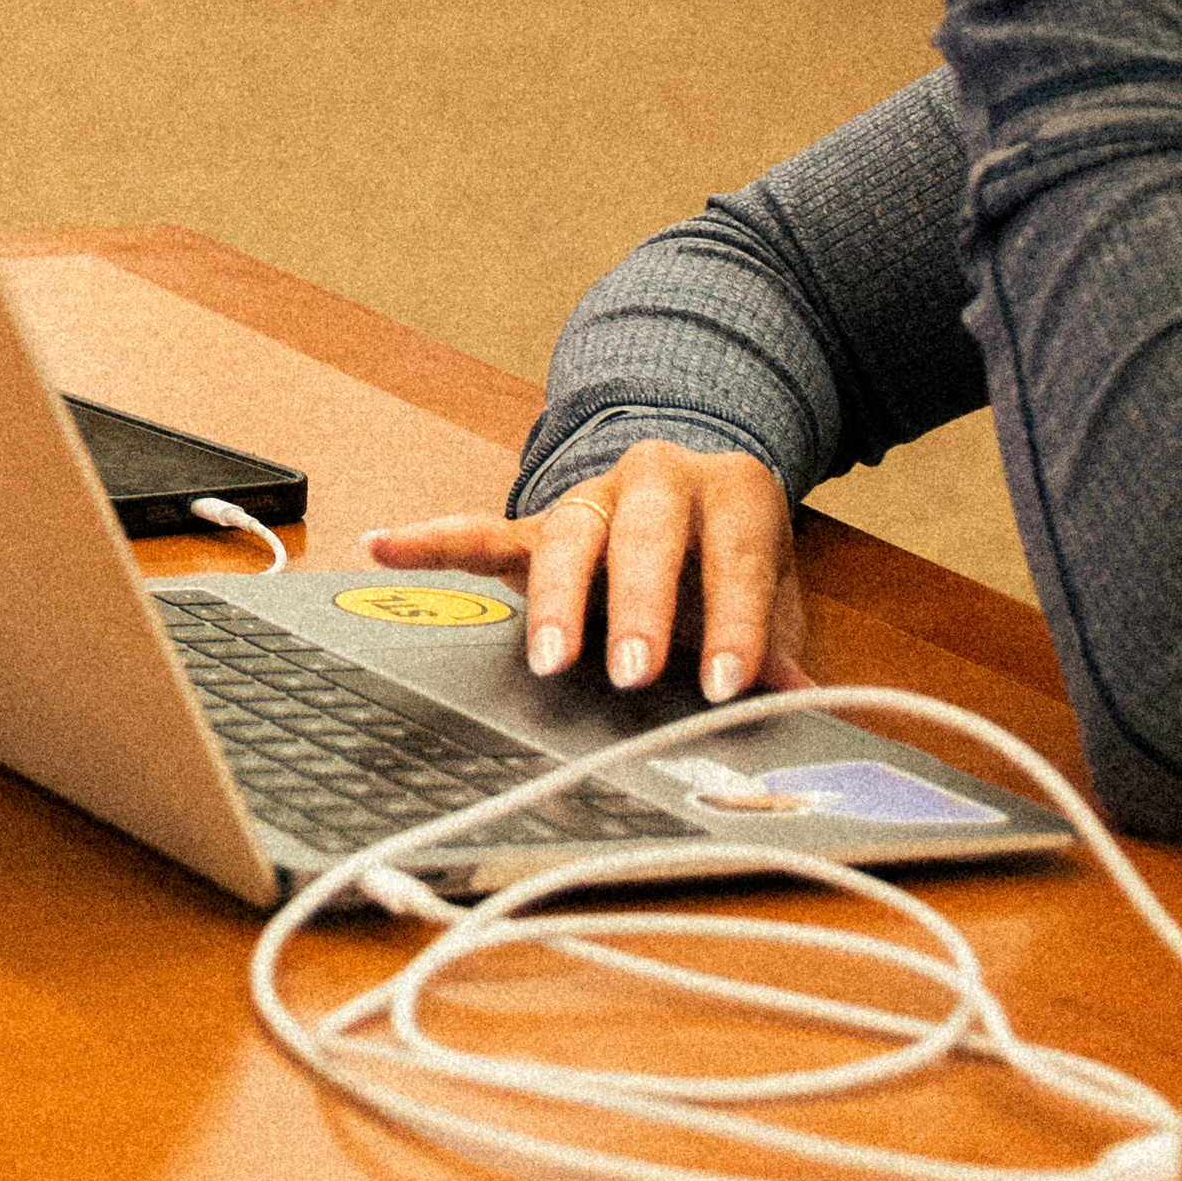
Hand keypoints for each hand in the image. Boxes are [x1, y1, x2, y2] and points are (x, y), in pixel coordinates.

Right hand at [366, 438, 810, 701]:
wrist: (694, 492)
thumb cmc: (729, 554)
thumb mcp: (770, 593)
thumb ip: (778, 643)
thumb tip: (798, 699)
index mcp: (730, 492)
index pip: (733, 555)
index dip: (733, 621)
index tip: (728, 683)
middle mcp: (656, 481)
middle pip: (643, 535)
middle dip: (637, 606)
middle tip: (631, 673)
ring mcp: (590, 499)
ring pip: (566, 535)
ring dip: (556, 600)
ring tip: (549, 657)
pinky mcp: (536, 524)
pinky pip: (479, 529)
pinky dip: (430, 540)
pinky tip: (383, 547)